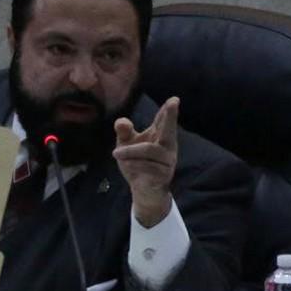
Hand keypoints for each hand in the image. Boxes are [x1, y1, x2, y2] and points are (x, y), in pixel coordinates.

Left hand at [114, 96, 178, 227]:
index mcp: (159, 136)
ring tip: (116, 153)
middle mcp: (167, 147)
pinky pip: (147, 165)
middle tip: (174, 103)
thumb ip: (124, 133)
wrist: (143, 190)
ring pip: (149, 149)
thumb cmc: (137, 164)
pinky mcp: (164, 174)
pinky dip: (133, 164)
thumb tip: (121, 122)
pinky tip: (127, 166)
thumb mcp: (126, 145)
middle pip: (169, 130)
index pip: (163, 121)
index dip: (168, 110)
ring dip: (130, 151)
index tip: (174, 100)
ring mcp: (168, 161)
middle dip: (171, 117)